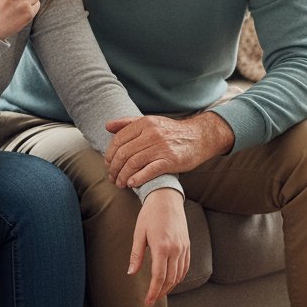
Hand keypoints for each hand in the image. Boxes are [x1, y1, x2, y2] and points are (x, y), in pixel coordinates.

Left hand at [104, 111, 234, 187]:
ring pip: (134, 163)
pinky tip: (132, 184)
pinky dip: (138, 178)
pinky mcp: (171, 160)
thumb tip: (107, 126)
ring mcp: (162, 147)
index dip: (109, 154)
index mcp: (144, 123)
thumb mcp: (150, 122)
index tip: (108, 164)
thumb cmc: (171, 132)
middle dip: (114, 168)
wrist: (199, 137)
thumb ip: (128, 123)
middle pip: (124, 153)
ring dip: (123, 176)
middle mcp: (152, 134)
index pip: (118, 140)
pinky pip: (149, 170)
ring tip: (119, 183)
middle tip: (111, 177)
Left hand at [129, 188, 190, 305]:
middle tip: (152, 299)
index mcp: (162, 247)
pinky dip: (180, 276)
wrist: (166, 198)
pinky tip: (172, 280)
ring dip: (170, 286)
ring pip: (179, 274)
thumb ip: (136, 255)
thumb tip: (131, 273)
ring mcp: (184, 247)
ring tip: (160, 292)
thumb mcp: (139, 233)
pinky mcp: (187, 245)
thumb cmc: (150, 214)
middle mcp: (175, 249)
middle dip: (161, 292)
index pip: (159, 277)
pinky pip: (186, 266)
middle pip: (170, 279)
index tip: (148, 301)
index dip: (153, 291)